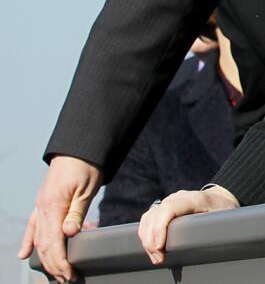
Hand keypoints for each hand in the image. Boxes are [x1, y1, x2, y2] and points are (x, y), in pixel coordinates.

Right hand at [17, 154, 101, 282]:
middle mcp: (42, 208)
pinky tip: (24, 254)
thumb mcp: (87, 189)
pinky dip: (29, 241)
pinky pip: (32, 226)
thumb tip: (69, 234)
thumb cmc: (86, 165)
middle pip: (44, 245)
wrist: (79, 147)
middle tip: (67, 279)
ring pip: (37, 239)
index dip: (60, 261)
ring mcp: (40, 206)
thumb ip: (77, 212)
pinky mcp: (42, 203)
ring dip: (45, 258)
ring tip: (55, 273)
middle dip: (55, 265)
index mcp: (52, 206)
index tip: (69, 274)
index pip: (53, 242)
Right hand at [137, 185, 239, 264]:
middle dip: (152, 239)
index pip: (169, 209)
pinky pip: (149, 218)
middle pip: (155, 215)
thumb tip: (205, 245)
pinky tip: (151, 247)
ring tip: (155, 256)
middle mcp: (179, 197)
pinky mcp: (165, 206)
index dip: (160, 228)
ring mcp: (171, 200)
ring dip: (147, 238)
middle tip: (158, 258)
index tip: (159, 247)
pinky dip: (146, 233)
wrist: (222, 198)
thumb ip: (214, 227)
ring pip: (149, 217)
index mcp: (195, 199)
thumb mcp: (224, 218)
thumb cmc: (225, 209)